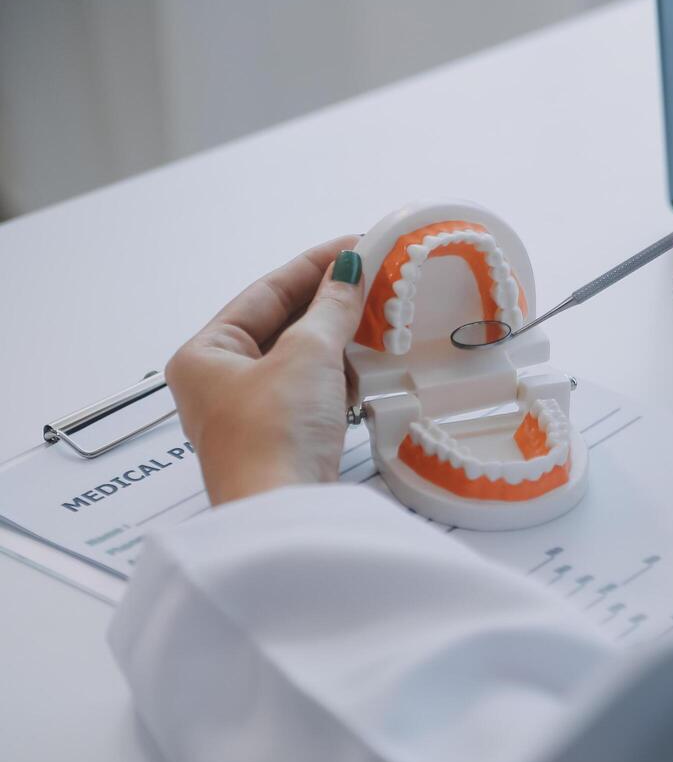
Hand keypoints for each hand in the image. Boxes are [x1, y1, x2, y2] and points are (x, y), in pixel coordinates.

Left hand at [165, 237, 364, 505]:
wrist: (284, 514)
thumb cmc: (276, 433)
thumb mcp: (308, 355)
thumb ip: (332, 308)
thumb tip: (350, 268)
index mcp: (204, 355)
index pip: (265, 293)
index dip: (314, 267)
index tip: (358, 247)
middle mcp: (218, 383)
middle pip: (281, 325)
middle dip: (330, 307)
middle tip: (377, 283)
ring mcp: (250, 415)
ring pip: (299, 360)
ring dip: (337, 345)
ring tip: (378, 326)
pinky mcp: (281, 442)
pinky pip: (312, 393)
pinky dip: (338, 380)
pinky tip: (364, 374)